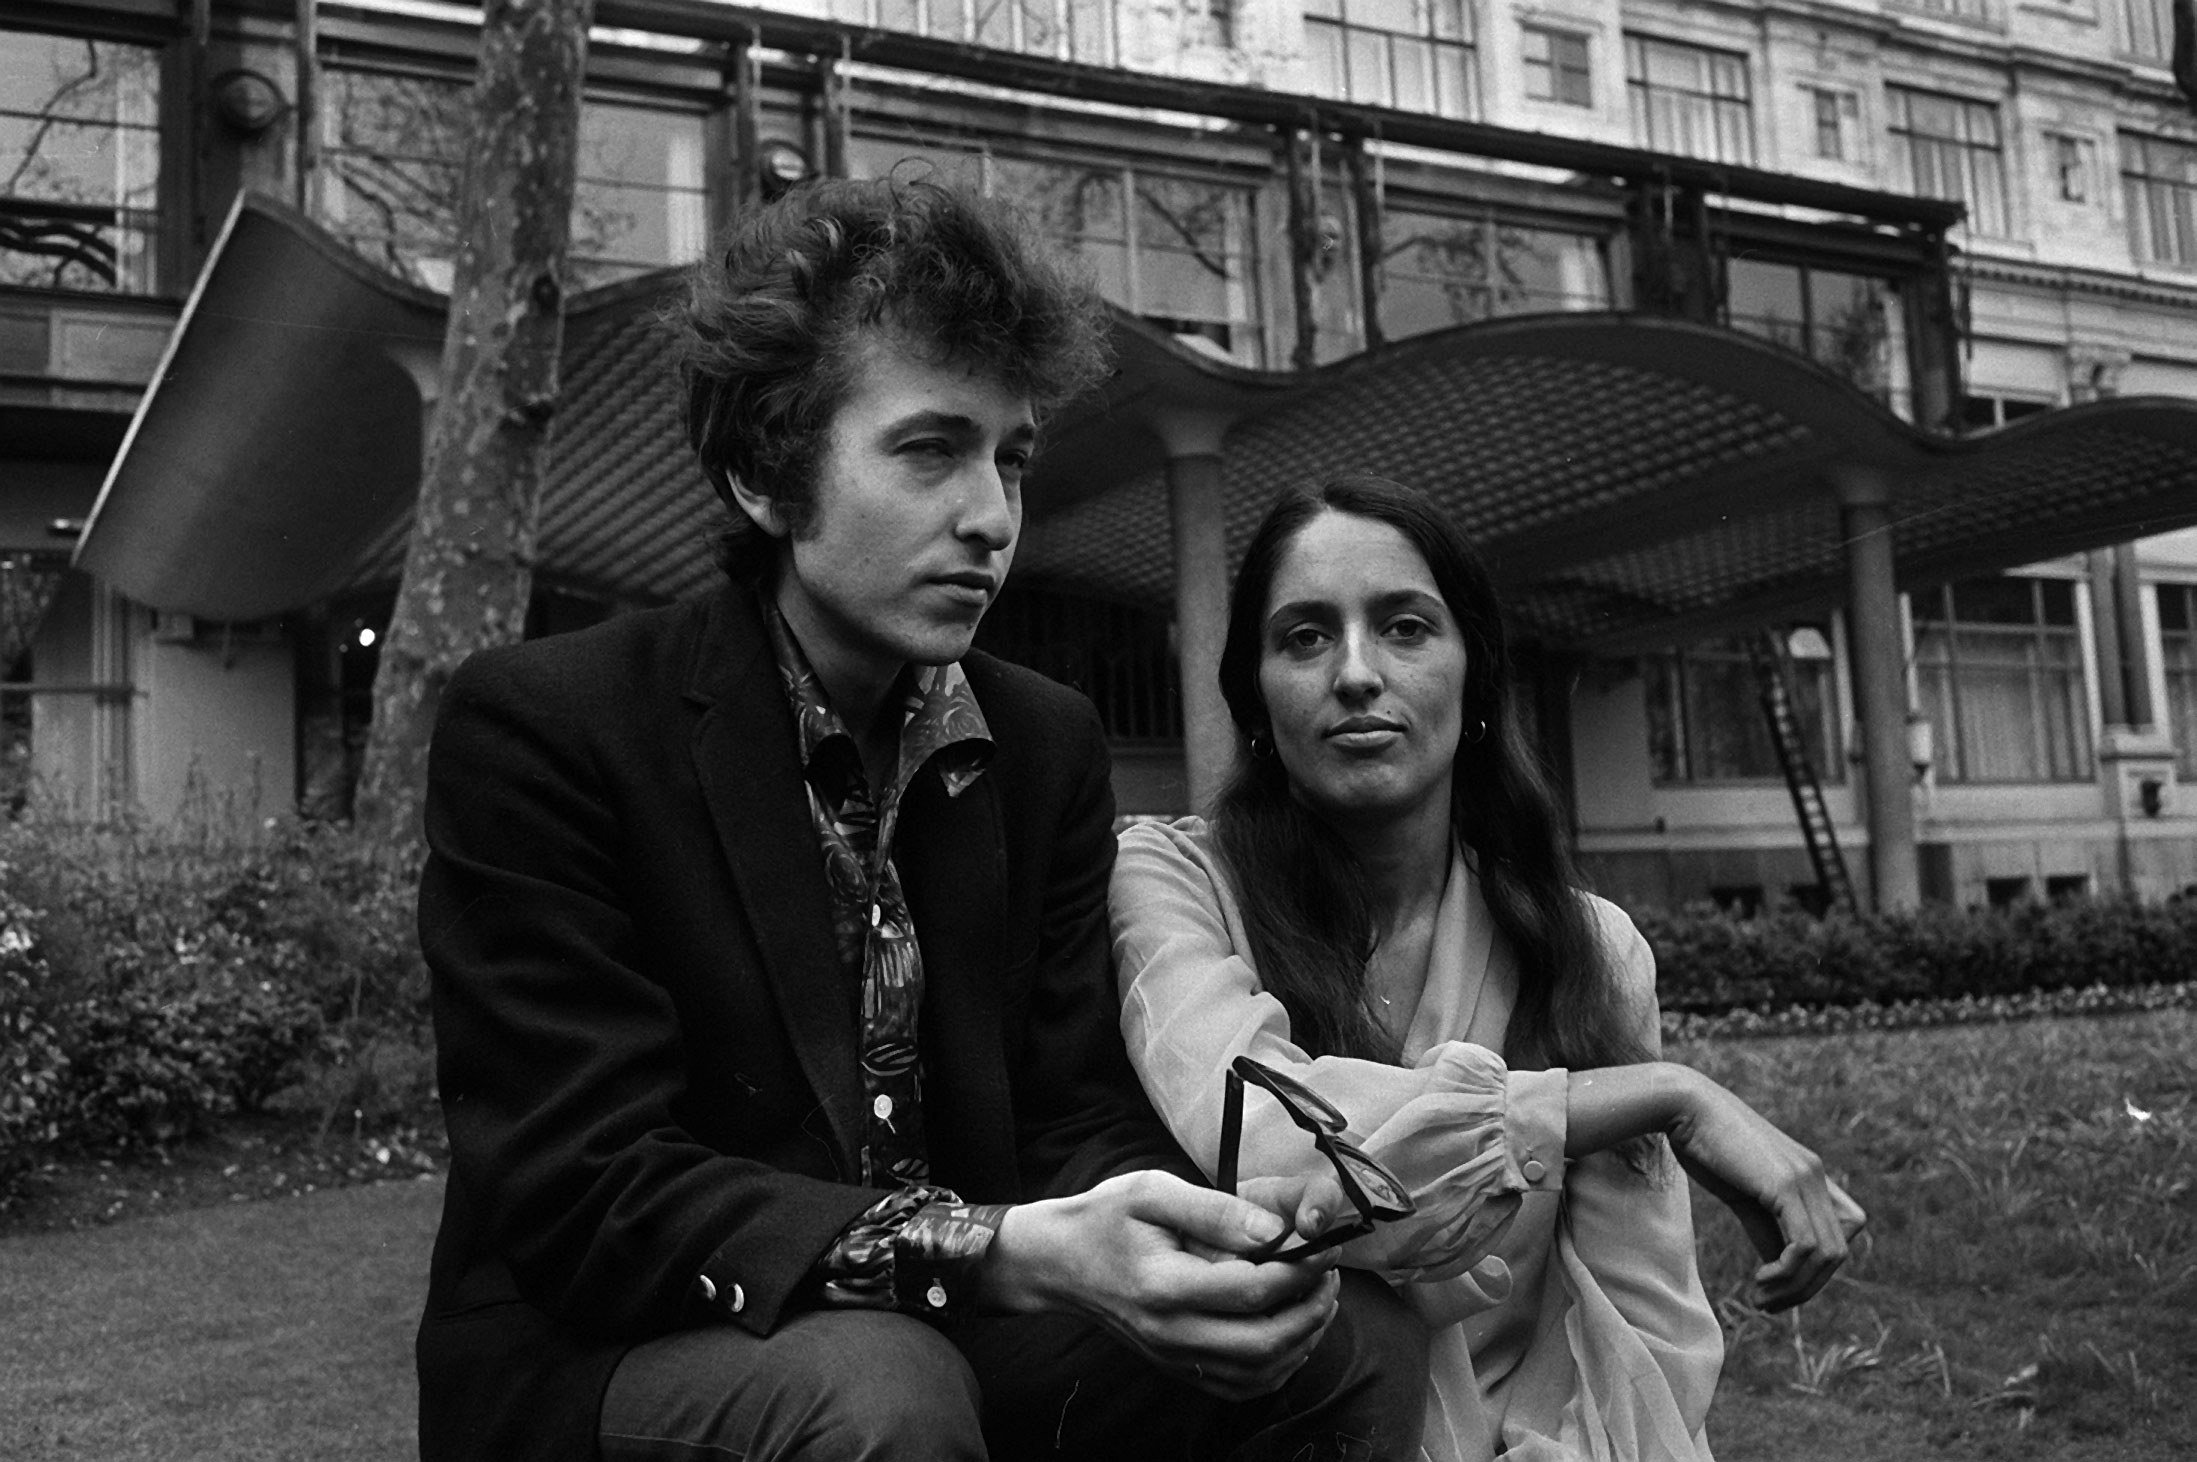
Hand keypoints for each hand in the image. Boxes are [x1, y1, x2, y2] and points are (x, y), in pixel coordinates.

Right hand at [981, 1170, 1341, 1399]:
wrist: (1057, 1262)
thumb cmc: (1104, 1218)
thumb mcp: (1152, 1191)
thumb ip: (1215, 1210)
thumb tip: (1274, 1231)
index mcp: (1164, 1287)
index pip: (1252, 1292)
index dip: (1300, 1271)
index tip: (1324, 1247)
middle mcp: (1171, 1334)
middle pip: (1265, 1343)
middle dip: (1312, 1311)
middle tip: (1330, 1276)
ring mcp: (1174, 1358)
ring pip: (1259, 1372)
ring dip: (1302, 1340)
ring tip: (1319, 1299)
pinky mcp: (1178, 1367)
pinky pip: (1241, 1385)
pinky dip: (1278, 1365)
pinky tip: (1291, 1330)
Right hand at [1665, 1073, 1866, 1311]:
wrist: (1683, 1105)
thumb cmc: (1704, 1145)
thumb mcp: (1743, 1192)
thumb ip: (1767, 1225)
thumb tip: (1782, 1268)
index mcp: (1809, 1174)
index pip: (1846, 1230)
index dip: (1821, 1263)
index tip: (1779, 1278)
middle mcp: (1816, 1175)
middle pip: (1838, 1251)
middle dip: (1807, 1287)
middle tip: (1767, 1302)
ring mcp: (1804, 1178)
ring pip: (1828, 1254)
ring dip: (1797, 1287)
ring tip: (1761, 1295)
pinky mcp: (1785, 1184)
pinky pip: (1807, 1245)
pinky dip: (1789, 1272)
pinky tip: (1761, 1278)